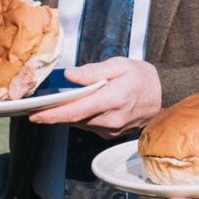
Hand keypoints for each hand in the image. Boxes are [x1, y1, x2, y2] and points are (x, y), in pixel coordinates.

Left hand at [28, 57, 161, 137]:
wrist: (164, 96)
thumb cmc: (142, 77)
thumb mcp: (120, 65)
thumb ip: (94, 71)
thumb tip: (70, 76)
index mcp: (113, 99)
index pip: (77, 110)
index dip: (53, 115)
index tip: (35, 115)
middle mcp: (111, 119)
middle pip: (75, 119)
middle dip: (54, 114)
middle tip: (34, 108)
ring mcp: (112, 129)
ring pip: (80, 123)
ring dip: (66, 116)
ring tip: (51, 106)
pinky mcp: (111, 133)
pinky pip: (88, 126)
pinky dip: (79, 118)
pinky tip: (75, 108)